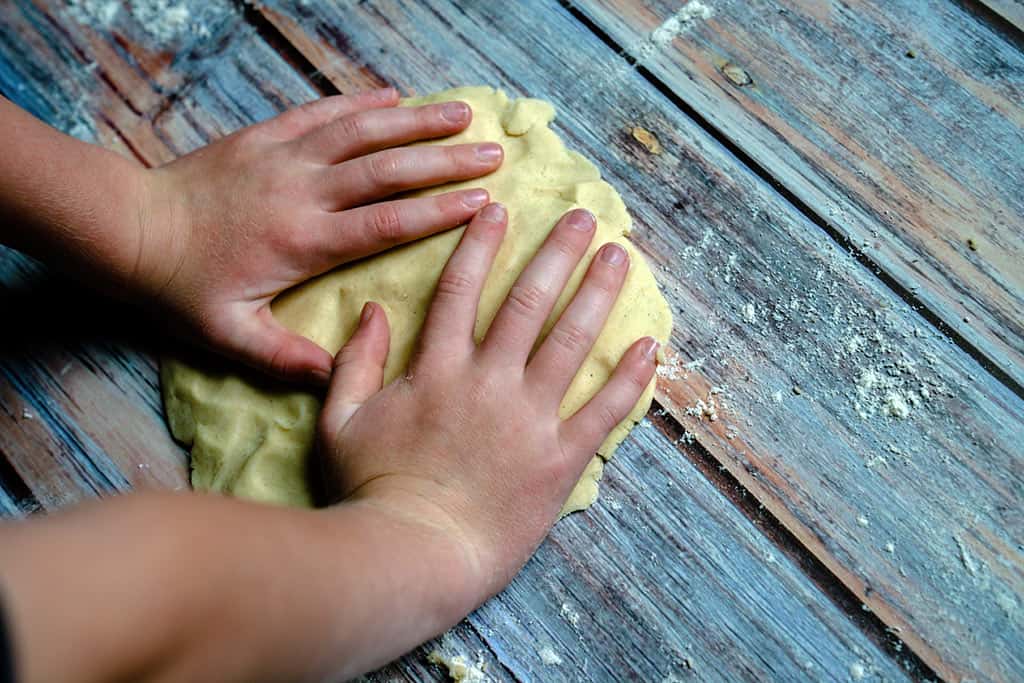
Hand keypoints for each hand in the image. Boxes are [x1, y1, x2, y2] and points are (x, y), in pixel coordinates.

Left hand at [136, 87, 502, 383]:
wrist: (129, 229)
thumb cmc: (181, 286)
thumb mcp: (229, 335)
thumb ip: (285, 356)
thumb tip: (338, 376)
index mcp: (305, 241)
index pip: (386, 222)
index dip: (438, 212)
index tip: (482, 203)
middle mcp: (303, 191)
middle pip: (387, 169)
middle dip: (445, 159)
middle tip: (492, 153)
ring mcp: (285, 157)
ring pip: (361, 131)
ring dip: (415, 120)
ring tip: (462, 112)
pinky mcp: (265, 137)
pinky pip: (321, 113)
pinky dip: (360, 102)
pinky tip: (392, 95)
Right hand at [316, 203, 658, 607]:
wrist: (414, 554)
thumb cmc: (372, 490)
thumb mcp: (340, 421)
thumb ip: (355, 361)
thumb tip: (372, 308)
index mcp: (437, 370)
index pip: (460, 291)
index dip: (480, 245)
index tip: (500, 209)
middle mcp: (489, 382)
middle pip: (528, 302)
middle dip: (557, 253)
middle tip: (584, 218)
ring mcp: (530, 418)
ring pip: (571, 342)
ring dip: (597, 295)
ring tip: (619, 258)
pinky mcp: (560, 458)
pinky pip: (603, 410)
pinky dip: (629, 378)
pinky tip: (650, 345)